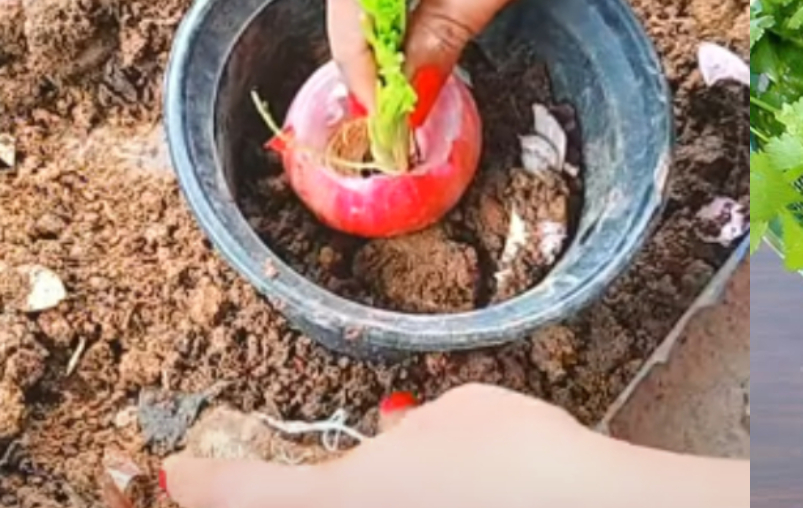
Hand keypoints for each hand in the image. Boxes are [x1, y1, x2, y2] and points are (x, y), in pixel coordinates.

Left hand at [160, 384, 749, 507]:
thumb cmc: (514, 456)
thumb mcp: (456, 415)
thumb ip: (405, 433)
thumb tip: (392, 439)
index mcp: (336, 500)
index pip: (243, 494)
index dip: (202, 482)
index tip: (176, 474)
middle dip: (281, 495)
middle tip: (281, 479)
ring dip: (356, 495)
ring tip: (413, 473)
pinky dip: (406, 499)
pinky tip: (448, 488)